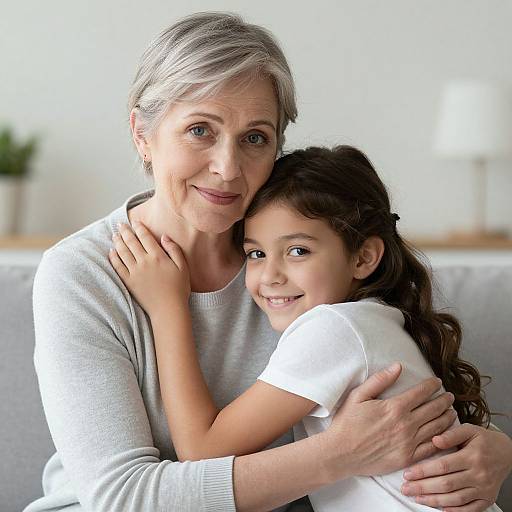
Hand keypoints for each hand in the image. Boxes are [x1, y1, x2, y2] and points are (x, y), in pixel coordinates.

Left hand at [109, 221, 189, 314]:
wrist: (168, 309)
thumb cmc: (178, 288)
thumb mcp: (182, 267)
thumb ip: (174, 249)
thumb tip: (164, 236)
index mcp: (158, 256)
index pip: (145, 237)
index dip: (139, 228)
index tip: (135, 221)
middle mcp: (145, 262)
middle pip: (131, 242)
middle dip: (125, 231)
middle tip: (120, 224)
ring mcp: (135, 272)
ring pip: (123, 252)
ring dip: (117, 241)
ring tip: (114, 235)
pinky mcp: (129, 282)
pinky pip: (118, 267)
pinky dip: (113, 258)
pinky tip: (111, 252)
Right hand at [321, 363, 455, 479]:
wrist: (341, 453)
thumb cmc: (347, 423)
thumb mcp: (358, 396)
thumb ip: (380, 380)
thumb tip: (398, 366)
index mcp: (394, 407)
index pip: (420, 393)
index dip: (431, 385)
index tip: (437, 381)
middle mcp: (406, 425)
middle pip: (433, 409)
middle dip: (444, 400)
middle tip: (450, 396)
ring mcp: (408, 443)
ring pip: (436, 428)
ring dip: (447, 418)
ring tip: (452, 412)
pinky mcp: (408, 458)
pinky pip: (431, 448)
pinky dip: (442, 439)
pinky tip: (446, 434)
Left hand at [402, 423, 511, 510]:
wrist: (508, 452)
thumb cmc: (483, 439)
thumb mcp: (469, 430)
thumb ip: (451, 434)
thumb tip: (434, 440)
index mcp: (471, 456)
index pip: (443, 466)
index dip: (423, 471)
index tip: (407, 474)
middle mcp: (478, 474)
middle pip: (446, 484)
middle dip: (423, 488)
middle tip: (405, 489)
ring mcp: (484, 488)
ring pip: (456, 498)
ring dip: (434, 500)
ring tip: (417, 498)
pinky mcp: (488, 498)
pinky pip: (471, 509)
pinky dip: (456, 511)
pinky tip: (441, 509)